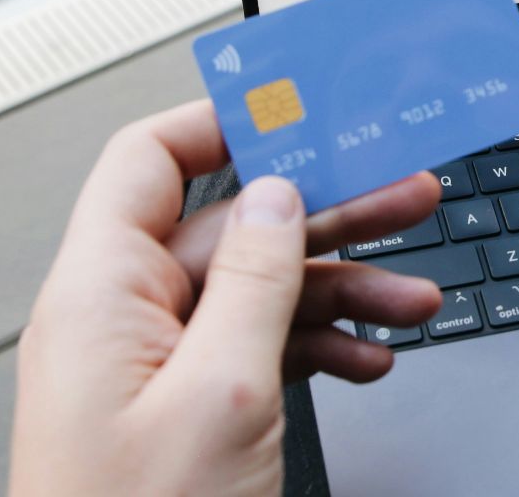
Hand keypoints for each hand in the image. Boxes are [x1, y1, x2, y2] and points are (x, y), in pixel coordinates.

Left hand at [9, 101, 443, 496]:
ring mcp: (154, 371)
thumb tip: (277, 195)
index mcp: (98, 296)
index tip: (305, 105)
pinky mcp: (184, 413)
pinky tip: (372, 358)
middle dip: (328, 211)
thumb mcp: (220, 394)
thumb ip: (255, 283)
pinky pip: (260, 351)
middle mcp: (121, 322)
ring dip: (344, 289)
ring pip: (261, 294)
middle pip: (234, 229)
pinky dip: (321, 349)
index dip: (226, 122)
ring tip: (419, 293)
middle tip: (410, 191)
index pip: (151, 162)